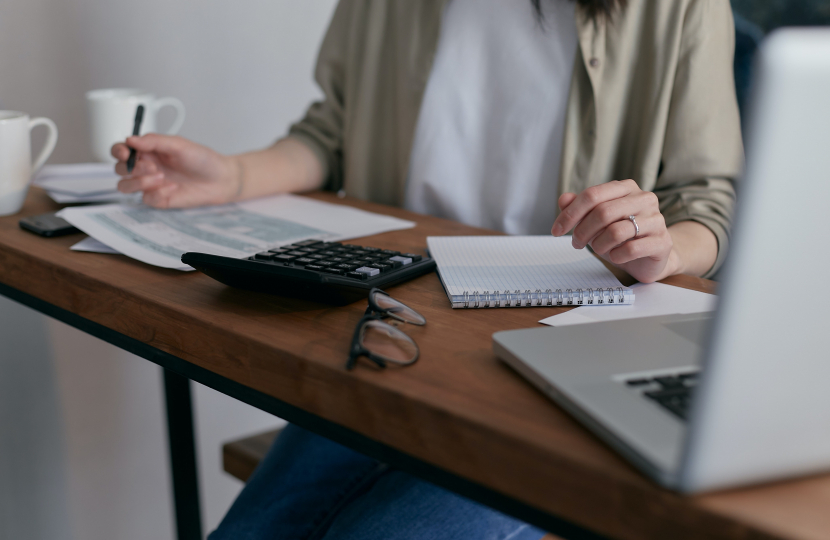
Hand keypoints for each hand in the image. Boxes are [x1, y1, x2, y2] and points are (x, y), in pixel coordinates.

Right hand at [112, 134, 239, 207]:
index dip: (118, 151)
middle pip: (119, 169)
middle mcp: (146, 167)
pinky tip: (174, 188)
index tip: (126, 152)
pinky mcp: (159, 199)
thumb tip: (130, 139)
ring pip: (125, 186)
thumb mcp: (179, 145)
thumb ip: (154, 141)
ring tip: (160, 176)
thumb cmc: (202, 159)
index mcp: (148, 151)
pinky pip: (146, 199)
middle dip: (131, 168)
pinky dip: (158, 193)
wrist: (221, 179)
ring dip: (138, 182)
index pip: (121, 150)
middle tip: (153, 166)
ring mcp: (150, 184)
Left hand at [550, 180, 678, 282]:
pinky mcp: (662, 242)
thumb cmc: (620, 237)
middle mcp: (644, 199)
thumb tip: (563, 199)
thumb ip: (580, 208)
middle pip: (602, 212)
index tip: (556, 230)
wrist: (649, 258)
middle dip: (582, 231)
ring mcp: (656, 219)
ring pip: (616, 231)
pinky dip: (616, 256)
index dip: (570, 214)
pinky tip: (615, 256)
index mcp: (626, 188)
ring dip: (599, 245)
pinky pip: (631, 249)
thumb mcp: (596, 222)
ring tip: (598, 249)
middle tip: (576, 243)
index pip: (592, 195)